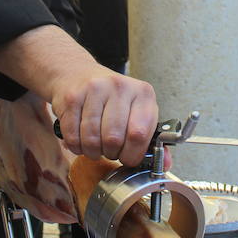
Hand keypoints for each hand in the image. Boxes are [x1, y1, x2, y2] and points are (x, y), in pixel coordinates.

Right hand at [0, 25, 159, 166]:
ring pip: (92, 140)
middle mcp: (120, 87)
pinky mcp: (72, 97)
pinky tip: (80, 138)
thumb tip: (164, 163)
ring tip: (95, 144)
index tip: (128, 158)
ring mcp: (94, 89)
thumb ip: (151, 140)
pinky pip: (73, 136)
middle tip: (110, 150)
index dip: (132, 155)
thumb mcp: (137, 111)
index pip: (139, 134)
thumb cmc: (111, 98)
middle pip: (113, 139)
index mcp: (143, 93)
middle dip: (111, 154)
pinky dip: (76, 146)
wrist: (77, 73)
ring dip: (92, 151)